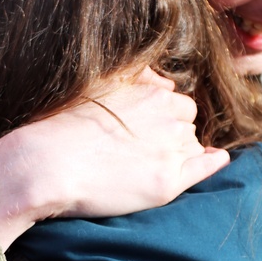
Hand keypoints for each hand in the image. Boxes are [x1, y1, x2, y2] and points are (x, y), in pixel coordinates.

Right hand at [0, 67, 228, 247]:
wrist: (45, 165)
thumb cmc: (63, 125)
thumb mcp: (100, 84)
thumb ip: (139, 77)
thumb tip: (165, 79)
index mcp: (154, 93)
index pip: (177, 100)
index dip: (163, 114)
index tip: (146, 127)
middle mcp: (169, 118)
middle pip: (188, 122)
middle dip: (174, 131)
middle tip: (146, 146)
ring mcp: (170, 152)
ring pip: (192, 145)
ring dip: (181, 150)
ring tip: (148, 162)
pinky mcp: (166, 183)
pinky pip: (205, 168)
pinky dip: (211, 163)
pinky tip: (215, 161)